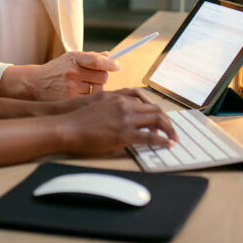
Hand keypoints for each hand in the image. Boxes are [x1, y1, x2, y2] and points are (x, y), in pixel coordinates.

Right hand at [0, 51, 119, 100]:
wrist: (34, 84)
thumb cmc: (56, 70)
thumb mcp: (70, 58)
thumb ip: (90, 57)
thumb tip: (109, 57)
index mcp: (73, 58)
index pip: (96, 61)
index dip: (110, 64)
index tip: (117, 66)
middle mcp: (72, 72)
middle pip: (102, 77)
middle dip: (102, 77)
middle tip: (94, 79)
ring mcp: (71, 88)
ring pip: (98, 90)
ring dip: (96, 89)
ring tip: (84, 87)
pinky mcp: (70, 101)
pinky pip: (90, 100)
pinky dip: (90, 98)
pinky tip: (81, 96)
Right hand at [56, 90, 177, 155]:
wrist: (69, 126)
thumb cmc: (79, 118)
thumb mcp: (98, 104)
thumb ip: (113, 107)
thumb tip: (122, 116)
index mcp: (120, 98)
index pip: (145, 102)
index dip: (155, 111)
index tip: (160, 120)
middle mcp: (126, 105)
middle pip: (155, 109)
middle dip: (166, 121)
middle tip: (171, 130)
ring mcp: (126, 119)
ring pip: (157, 120)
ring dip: (169, 130)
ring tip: (174, 138)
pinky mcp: (125, 134)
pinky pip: (151, 136)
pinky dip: (163, 140)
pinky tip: (167, 144)